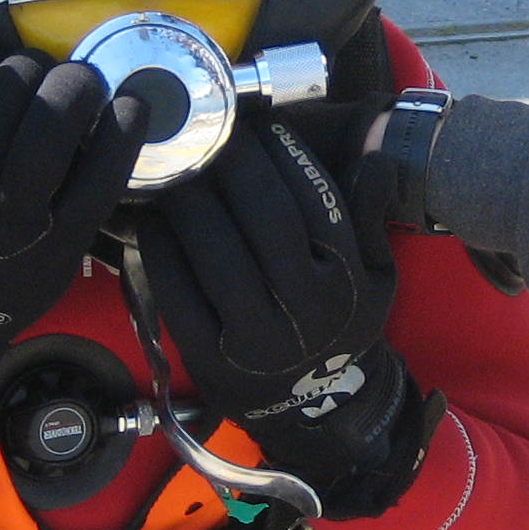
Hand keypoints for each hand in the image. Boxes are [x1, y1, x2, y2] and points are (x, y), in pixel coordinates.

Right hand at [0, 45, 143, 481]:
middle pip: (9, 88)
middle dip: (35, 66)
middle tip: (49, 73)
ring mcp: (17, 213)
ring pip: (54, 122)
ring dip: (78, 85)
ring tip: (85, 83)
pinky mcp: (63, 239)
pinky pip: (102, 173)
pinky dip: (122, 132)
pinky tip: (130, 108)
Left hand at [132, 123, 434, 517]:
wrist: (312, 406)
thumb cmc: (339, 325)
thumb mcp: (375, 276)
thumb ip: (372, 217)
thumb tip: (377, 158)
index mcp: (346, 283)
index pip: (313, 201)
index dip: (279, 154)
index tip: (253, 123)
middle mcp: (304, 311)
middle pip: (263, 219)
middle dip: (230, 166)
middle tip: (204, 132)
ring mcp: (254, 339)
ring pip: (215, 252)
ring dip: (189, 200)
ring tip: (172, 167)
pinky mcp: (209, 358)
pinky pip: (177, 292)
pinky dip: (160, 249)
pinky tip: (151, 218)